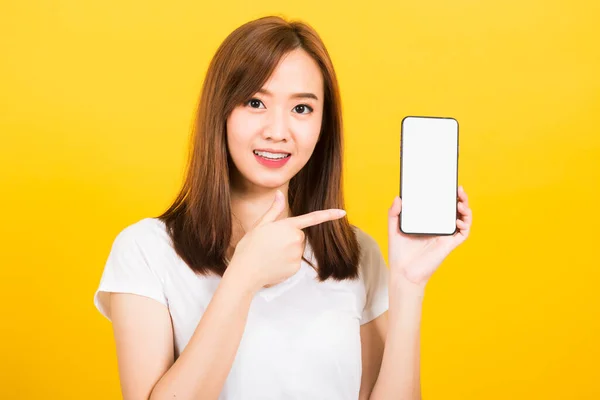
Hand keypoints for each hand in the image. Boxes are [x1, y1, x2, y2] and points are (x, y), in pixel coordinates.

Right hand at [227, 190, 346, 291]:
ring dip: (287, 250)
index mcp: (287, 226)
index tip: (343, 213)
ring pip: (296, 249)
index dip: (329, 215)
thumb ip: (274, 210)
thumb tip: (279, 194)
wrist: (245, 271)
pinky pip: (294, 262)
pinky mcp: (296, 268)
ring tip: (270, 254)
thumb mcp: (260, 225)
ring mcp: (297, 255)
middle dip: (289, 237)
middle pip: (299, 235)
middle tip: (271, 243)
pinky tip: (273, 264)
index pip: (312, 218)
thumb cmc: (249, 247)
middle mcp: (295, 239)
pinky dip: (286, 262)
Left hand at [387, 186, 472, 286]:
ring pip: (463, 220)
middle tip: (458, 189)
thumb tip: (398, 198)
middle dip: (460, 199)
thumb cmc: (399, 253)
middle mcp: (439, 228)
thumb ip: (393, 213)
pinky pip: (462, 235)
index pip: (441, 206)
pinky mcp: (448, 245)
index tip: (448, 184)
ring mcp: (445, 237)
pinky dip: (465, 226)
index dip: (447, 195)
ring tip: (461, 203)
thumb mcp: (394, 229)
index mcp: (429, 222)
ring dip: (466, 210)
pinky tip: (459, 221)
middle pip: (455, 210)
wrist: (403, 272)